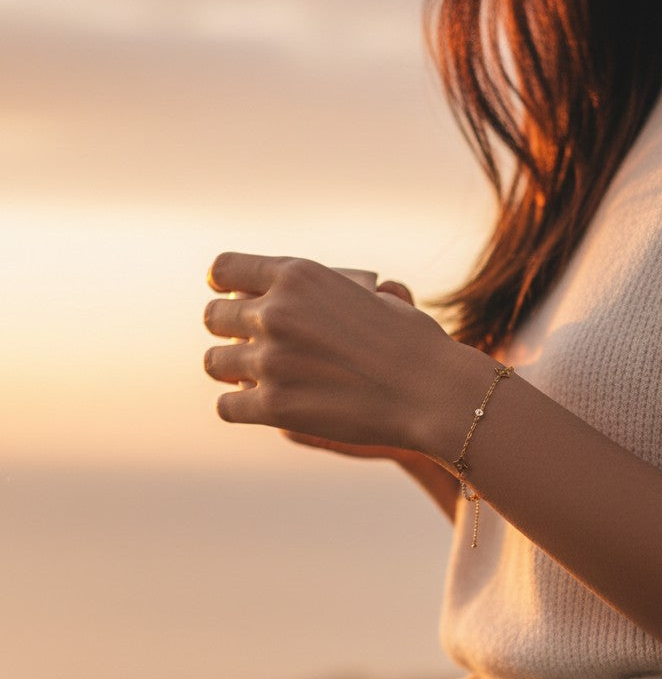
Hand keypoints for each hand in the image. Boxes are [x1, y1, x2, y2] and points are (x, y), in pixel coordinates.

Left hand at [202, 254, 455, 454]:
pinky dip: (238, 407)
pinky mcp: (273, 407)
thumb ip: (328, 294)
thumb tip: (307, 299)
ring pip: (214, 363)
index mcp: (296, 275)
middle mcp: (274, 313)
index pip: (223, 270)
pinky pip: (227, 406)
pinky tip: (254, 408)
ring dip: (229, 369)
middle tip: (243, 344)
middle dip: (226, 330)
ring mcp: (270, 361)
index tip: (228, 297)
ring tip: (247, 378)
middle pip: (214, 317)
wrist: (430, 391)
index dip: (221, 285)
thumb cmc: (412, 343)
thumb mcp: (367, 294)